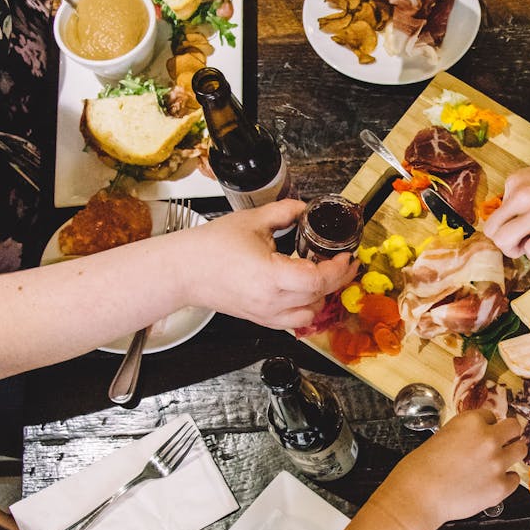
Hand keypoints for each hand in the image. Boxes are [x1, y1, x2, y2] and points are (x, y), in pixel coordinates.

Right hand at [179, 200, 357, 328]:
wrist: (183, 270)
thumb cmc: (210, 247)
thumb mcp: (252, 221)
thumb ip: (285, 212)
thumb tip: (304, 208)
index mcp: (271, 276)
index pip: (319, 279)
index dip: (338, 268)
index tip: (346, 255)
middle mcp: (272, 301)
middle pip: (320, 296)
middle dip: (338, 278)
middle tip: (346, 262)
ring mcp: (267, 314)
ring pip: (311, 312)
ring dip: (323, 295)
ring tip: (325, 275)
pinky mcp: (261, 319)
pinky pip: (295, 321)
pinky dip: (307, 308)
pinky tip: (307, 292)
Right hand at [371, 410, 525, 529]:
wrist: (417, 497)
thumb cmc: (420, 468)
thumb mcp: (442, 436)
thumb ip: (464, 434)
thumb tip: (476, 439)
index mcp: (471, 421)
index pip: (491, 415)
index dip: (486, 425)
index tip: (483, 432)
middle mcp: (489, 438)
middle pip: (514, 427)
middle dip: (509, 434)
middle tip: (504, 441)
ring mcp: (497, 463)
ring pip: (521, 450)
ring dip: (512, 454)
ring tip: (501, 461)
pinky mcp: (500, 487)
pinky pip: (515, 479)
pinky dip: (506, 480)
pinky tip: (493, 482)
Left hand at [483, 152, 529, 261]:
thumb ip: (525, 195)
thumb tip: (516, 221)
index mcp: (516, 181)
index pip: (497, 211)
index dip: (511, 223)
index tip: (528, 223)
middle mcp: (521, 195)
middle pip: (492, 230)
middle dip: (505, 241)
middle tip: (523, 241)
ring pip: (503, 242)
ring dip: (516, 250)